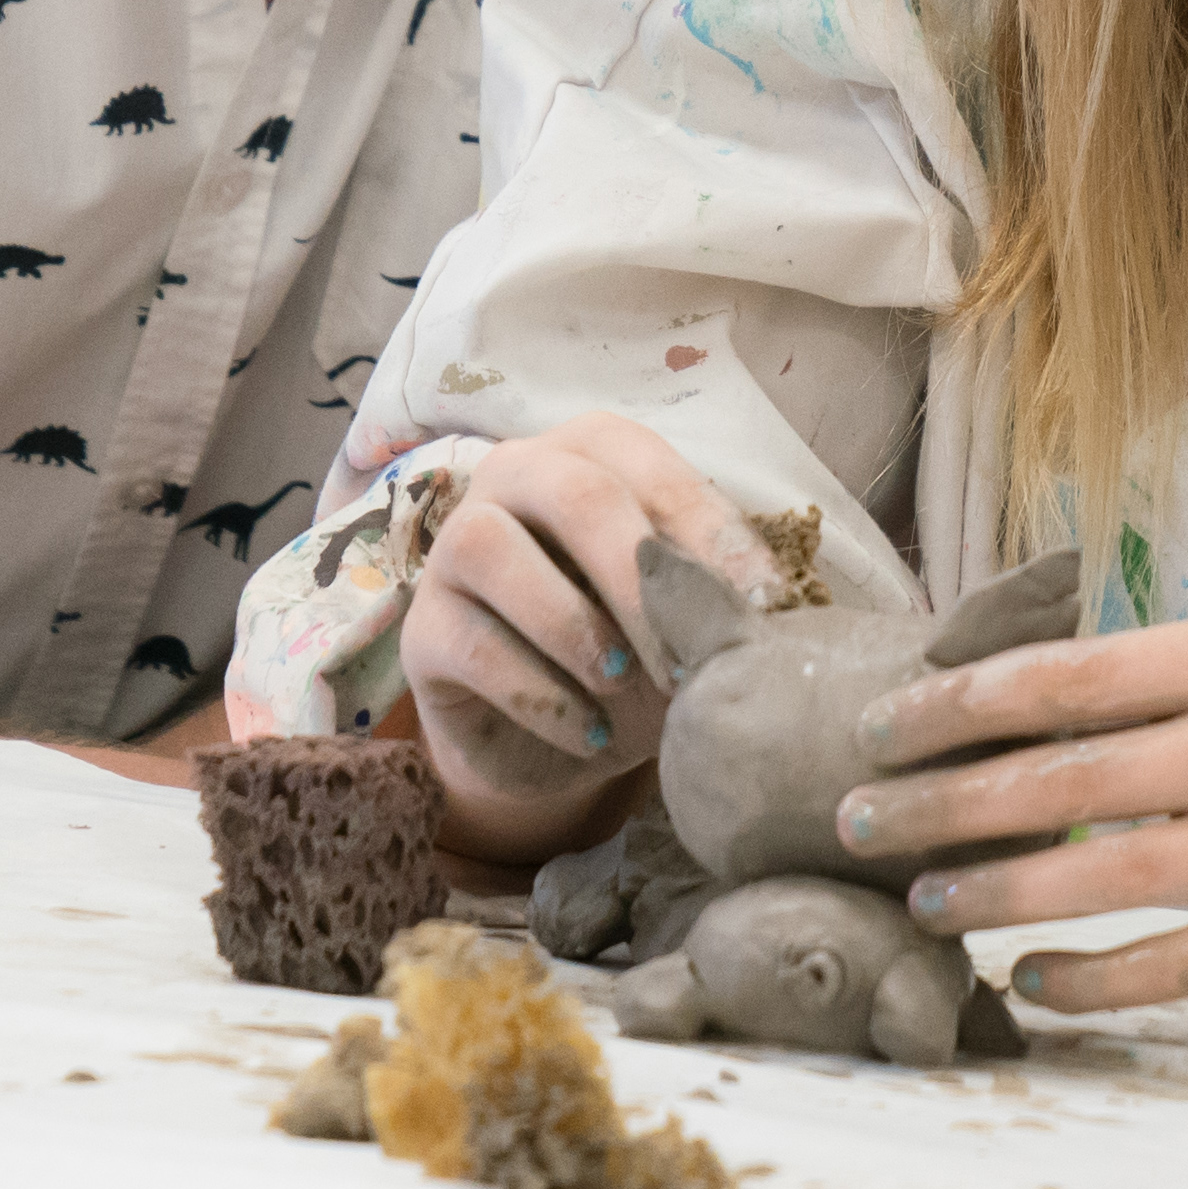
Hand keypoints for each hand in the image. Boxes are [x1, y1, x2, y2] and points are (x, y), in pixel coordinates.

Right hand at [398, 413, 778, 842]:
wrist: (560, 735)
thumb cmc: (637, 649)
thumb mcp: (685, 622)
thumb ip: (715, 597)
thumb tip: (765, 608)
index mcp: (595, 453)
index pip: (655, 471)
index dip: (711, 533)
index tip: (762, 603)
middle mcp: (516, 477)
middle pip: (576, 494)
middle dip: (642, 577)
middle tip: (690, 656)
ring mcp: (455, 548)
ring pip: (496, 552)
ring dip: (578, 629)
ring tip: (628, 687)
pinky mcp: (422, 630)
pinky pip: (472, 645)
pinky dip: (540, 694)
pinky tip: (587, 732)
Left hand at [831, 617, 1187, 1014]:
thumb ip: (1163, 682)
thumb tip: (1006, 705)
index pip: (1062, 679)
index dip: (953, 708)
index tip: (878, 729)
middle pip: (1058, 783)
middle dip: (936, 806)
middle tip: (853, 823)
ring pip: (1098, 878)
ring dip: (991, 893)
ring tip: (926, 903)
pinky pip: (1170, 966)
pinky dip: (1088, 978)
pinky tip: (1028, 979)